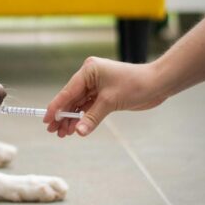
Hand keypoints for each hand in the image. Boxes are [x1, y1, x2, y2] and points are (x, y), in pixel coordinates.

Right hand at [43, 57, 167, 137]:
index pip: (68, 91)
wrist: (157, 84)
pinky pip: (89, 107)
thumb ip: (92, 117)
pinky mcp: (104, 94)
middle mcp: (90, 76)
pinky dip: (83, 117)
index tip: (46, 120)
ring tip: (64, 134)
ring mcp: (97, 85)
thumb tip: (79, 132)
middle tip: (53, 131)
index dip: (56, 107)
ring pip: (79, 104)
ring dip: (72, 119)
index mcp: (88, 71)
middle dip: (63, 116)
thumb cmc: (135, 85)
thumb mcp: (110, 101)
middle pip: (71, 99)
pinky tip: (77, 128)